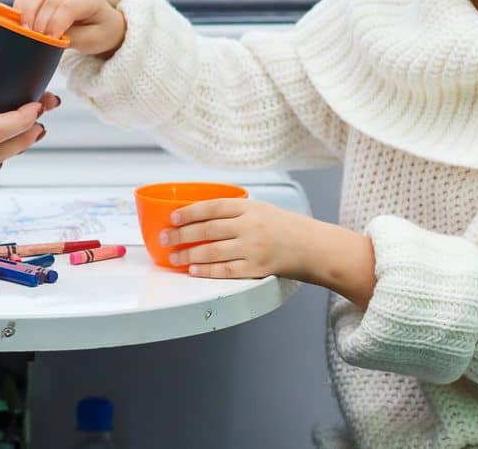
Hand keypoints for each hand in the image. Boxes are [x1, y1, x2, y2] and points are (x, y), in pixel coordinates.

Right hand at [13, 0, 126, 55]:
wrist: (104, 23)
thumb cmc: (101, 32)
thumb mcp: (93, 40)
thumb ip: (71, 38)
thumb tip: (47, 39)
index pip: (67, 7)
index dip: (55, 24)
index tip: (49, 40)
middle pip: (48, 2)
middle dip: (39, 24)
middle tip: (36, 42)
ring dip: (26, 17)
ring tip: (28, 35)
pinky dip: (20, 12)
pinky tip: (24, 26)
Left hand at [159, 198, 323, 280]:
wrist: (313, 247)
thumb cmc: (285, 228)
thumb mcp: (261, 209)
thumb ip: (235, 212)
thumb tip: (199, 217)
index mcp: (250, 208)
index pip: (212, 206)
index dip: (189, 212)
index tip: (172, 217)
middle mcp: (250, 227)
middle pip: (207, 230)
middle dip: (181, 234)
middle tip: (165, 238)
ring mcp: (253, 249)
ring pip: (212, 252)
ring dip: (188, 255)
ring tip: (173, 257)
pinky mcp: (257, 269)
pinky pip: (226, 271)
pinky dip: (206, 271)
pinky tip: (193, 270)